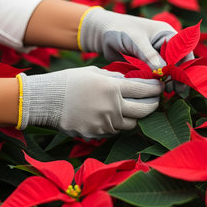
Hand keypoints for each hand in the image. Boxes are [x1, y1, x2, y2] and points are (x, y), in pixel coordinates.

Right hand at [18, 66, 162, 139]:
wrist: (46, 100)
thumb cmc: (70, 81)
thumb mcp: (94, 72)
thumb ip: (115, 78)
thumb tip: (132, 82)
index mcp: (112, 88)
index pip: (143, 89)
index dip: (155, 88)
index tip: (159, 87)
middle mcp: (112, 107)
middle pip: (144, 110)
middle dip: (153, 105)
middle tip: (154, 101)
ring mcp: (104, 123)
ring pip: (131, 124)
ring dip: (134, 116)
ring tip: (132, 109)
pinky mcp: (97, 134)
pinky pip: (114, 130)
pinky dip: (116, 123)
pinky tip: (111, 115)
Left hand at [78, 7, 193, 91]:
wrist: (102, 34)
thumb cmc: (119, 29)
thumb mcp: (135, 40)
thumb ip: (148, 55)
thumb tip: (162, 72)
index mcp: (166, 34)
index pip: (182, 51)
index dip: (184, 66)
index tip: (180, 81)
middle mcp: (164, 45)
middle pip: (177, 64)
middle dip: (177, 77)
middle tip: (175, 91)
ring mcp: (154, 56)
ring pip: (166, 72)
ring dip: (167, 81)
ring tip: (166, 92)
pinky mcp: (145, 65)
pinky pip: (153, 76)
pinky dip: (155, 82)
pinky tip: (155, 90)